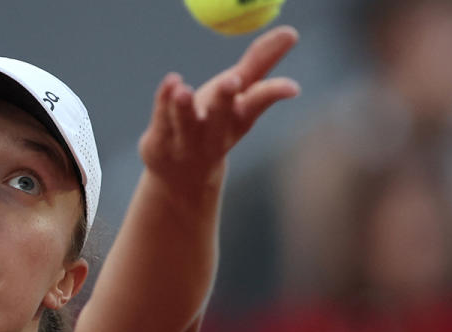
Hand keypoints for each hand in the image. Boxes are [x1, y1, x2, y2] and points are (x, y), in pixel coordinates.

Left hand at [139, 26, 299, 188]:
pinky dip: (163, 100)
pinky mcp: (159, 142)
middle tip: (231, 81)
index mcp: (239, 119)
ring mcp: (186, 141)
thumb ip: (260, 63)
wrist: (183, 178)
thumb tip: (290, 32)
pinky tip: (171, 82)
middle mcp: (215, 133)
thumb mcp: (240, 96)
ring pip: (186, 123)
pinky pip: (160, 119)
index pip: (258, 104)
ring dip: (185, 107)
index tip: (292, 87)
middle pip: (220, 115)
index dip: (273, 93)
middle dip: (225, 99)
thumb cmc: (216, 126)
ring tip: (183, 90)